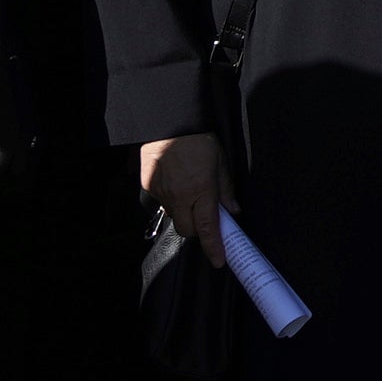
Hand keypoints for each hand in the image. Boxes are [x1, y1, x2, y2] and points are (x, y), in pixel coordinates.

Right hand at [140, 131, 223, 245]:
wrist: (168, 120)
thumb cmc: (198, 138)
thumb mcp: (220, 161)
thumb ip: (226, 189)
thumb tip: (232, 211)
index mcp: (202, 189)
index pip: (208, 227)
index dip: (214, 247)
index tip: (218, 261)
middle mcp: (180, 195)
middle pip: (187, 230)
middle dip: (197, 229)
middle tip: (204, 215)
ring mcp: (162, 191)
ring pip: (174, 216)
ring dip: (184, 211)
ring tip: (189, 189)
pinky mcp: (149, 185)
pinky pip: (162, 201)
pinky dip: (171, 198)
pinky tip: (175, 181)